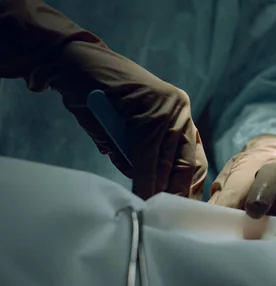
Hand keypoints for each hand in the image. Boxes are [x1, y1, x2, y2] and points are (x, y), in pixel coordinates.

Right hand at [0, 0, 207, 198]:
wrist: (73, 67)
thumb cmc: (98, 102)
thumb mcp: (126, 136)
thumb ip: (142, 159)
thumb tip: (151, 191)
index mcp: (178, 118)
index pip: (191, 161)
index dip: (186, 188)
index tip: (181, 212)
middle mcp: (180, 111)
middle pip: (185, 163)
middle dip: (175, 192)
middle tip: (169, 218)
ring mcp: (168, 107)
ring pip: (166, 160)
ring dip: (157, 187)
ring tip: (152, 209)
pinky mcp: (151, 108)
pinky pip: (148, 152)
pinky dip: (142, 175)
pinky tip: (140, 192)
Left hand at [208, 134, 275, 217]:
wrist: (273, 169)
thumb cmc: (248, 189)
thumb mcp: (232, 196)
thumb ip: (222, 208)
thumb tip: (205, 226)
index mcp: (247, 175)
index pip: (237, 188)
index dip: (231, 202)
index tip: (225, 217)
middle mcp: (273, 174)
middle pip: (269, 176)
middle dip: (263, 190)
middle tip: (256, 207)